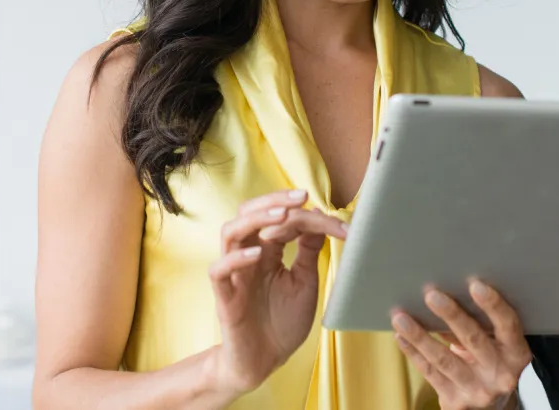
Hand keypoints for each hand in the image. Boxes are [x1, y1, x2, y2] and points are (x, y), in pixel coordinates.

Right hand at [206, 189, 346, 397]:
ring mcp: (234, 276)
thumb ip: (307, 251)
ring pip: (230, 233)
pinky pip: (219, 271)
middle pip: (247, 213)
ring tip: (282, 215)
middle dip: (273, 199)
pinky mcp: (225, 298)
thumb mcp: (304, 282)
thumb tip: (319, 217)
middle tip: (301, 196)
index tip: (338, 221)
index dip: (305, 214)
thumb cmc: (281, 324)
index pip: (279, 219)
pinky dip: (237, 258)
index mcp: (266, 253)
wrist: (264, 363)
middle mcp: (247, 257)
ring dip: (255, 219)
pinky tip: (259, 254)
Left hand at [392, 279, 530, 409]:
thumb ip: (480, 325)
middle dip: (451, 315)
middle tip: (432, 295)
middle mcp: (501, 374)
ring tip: (401, 318)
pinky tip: (402, 337)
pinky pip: (430, 373)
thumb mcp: (497, 346)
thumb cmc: (491, 362)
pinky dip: (414, 353)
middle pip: (473, 340)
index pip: (508, 326)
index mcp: (516, 354)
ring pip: (444, 359)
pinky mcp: (455, 402)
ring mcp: (478, 391)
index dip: (493, 305)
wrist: (491, 407)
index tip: (475, 285)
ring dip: (419, 336)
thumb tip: (448, 295)